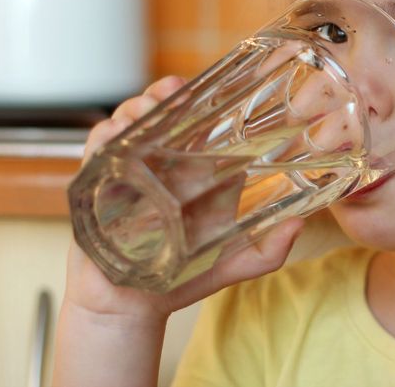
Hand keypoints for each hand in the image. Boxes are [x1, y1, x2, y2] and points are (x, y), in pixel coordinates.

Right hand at [63, 75, 304, 322]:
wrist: (132, 308)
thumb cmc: (182, 280)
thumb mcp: (235, 262)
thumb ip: (270, 249)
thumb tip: (299, 225)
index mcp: (190, 173)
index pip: (190, 123)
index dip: (190, 98)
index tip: (192, 85)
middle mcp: (158, 167)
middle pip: (154, 114)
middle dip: (156, 95)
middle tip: (167, 92)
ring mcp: (127, 175)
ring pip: (123, 124)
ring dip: (131, 110)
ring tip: (141, 113)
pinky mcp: (98, 188)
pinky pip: (95, 151)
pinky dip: (102, 137)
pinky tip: (114, 137)